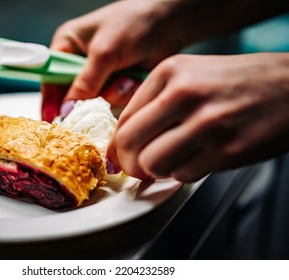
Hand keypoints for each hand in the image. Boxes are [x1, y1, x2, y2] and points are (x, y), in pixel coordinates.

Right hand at [41, 0, 185, 121]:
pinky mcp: (118, 86)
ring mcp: (100, 78)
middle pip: (73, 96)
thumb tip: (66, 110)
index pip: (50, 78)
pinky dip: (126, 93)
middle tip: (98, 101)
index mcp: (68, 47)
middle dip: (89, 99)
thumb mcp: (105, 51)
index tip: (53, 120)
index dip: (50, 100)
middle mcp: (81, 65)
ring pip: (96, 103)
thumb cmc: (132, 24)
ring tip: (126, 76)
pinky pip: (115, 103)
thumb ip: (85, 82)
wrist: (169, 23)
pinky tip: (134, 78)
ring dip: (113, 93)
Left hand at [107, 53, 288, 181]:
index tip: (119, 155)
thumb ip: (154, 103)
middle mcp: (184, 94)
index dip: (117, 144)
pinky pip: (183, 175)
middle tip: (136, 168)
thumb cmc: (237, 83)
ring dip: (157, 170)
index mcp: (170, 72)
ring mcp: (207, 122)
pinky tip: (197, 159)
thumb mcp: (189, 75)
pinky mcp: (227, 150)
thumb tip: (125, 138)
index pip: (124, 118)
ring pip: (153, 164)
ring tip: (171, 161)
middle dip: (128, 163)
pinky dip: (184, 173)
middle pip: (131, 143)